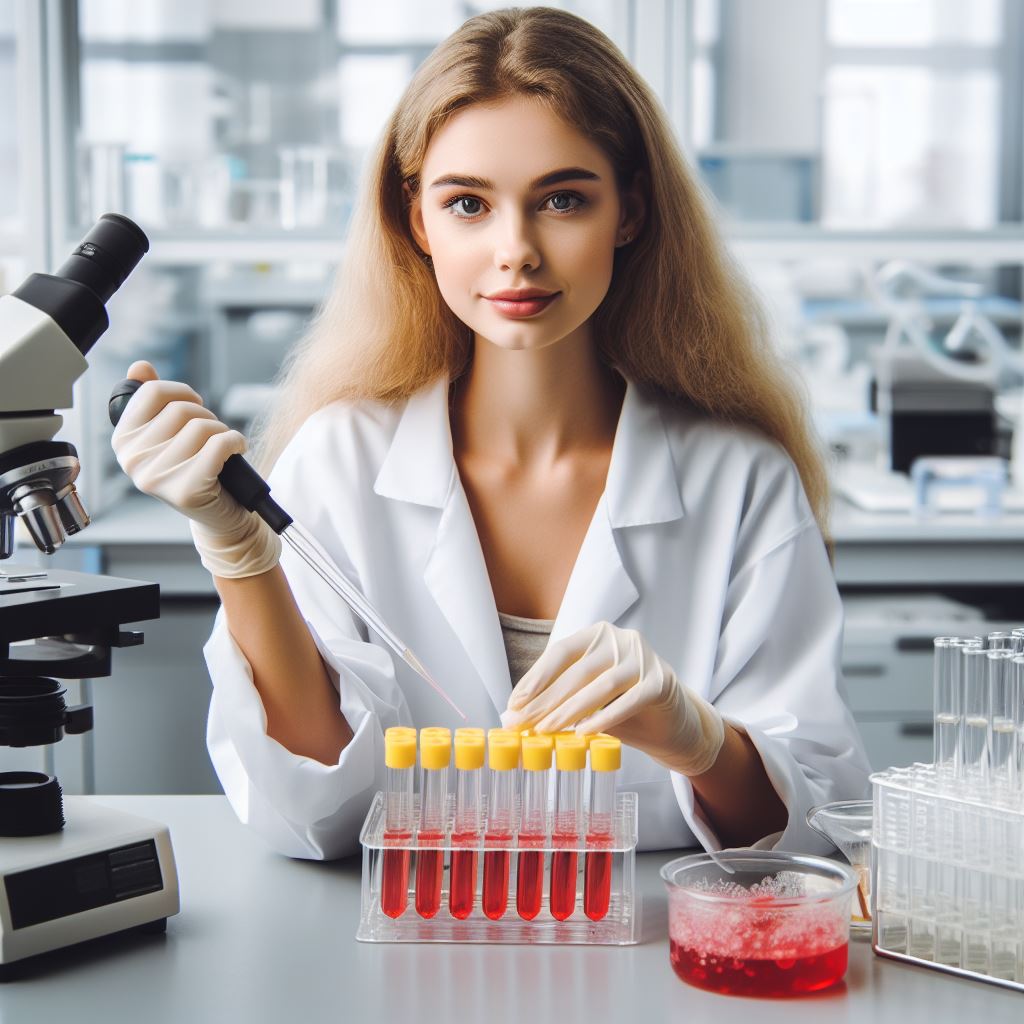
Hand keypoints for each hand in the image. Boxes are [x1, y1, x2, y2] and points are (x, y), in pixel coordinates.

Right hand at [111, 360, 280, 577]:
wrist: (220, 516)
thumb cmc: (197, 470)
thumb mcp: (170, 434)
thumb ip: (152, 399)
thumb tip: (139, 366)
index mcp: (123, 440)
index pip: (152, 392)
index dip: (182, 392)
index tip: (195, 406)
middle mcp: (132, 460)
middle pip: (181, 409)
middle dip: (206, 417)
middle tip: (212, 436)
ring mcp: (156, 477)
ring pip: (201, 427)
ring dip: (221, 432)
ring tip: (221, 449)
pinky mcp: (185, 490)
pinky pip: (219, 445)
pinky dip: (236, 442)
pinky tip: (237, 450)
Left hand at [500, 621, 724, 776]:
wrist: (672, 720)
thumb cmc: (622, 705)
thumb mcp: (587, 697)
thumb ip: (558, 699)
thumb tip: (514, 716)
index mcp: (598, 635)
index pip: (560, 652)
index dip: (535, 678)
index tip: (515, 703)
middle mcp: (620, 639)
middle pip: (576, 671)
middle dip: (546, 700)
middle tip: (523, 723)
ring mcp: (643, 658)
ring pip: (599, 685)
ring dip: (569, 710)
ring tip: (547, 730)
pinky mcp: (660, 682)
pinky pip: (627, 701)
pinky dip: (603, 718)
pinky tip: (583, 733)